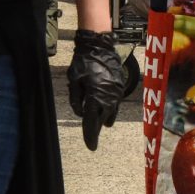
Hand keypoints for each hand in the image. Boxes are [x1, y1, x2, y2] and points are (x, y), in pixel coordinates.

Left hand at [67, 29, 128, 150]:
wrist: (100, 46)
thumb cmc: (84, 62)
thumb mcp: (74, 81)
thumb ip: (76, 99)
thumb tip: (81, 114)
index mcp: (95, 96)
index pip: (92, 122)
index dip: (90, 136)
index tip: (91, 147)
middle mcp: (108, 97)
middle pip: (102, 120)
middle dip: (96, 130)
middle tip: (92, 139)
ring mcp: (116, 92)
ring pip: (111, 113)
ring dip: (104, 120)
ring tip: (98, 125)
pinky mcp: (120, 87)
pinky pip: (116, 104)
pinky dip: (110, 109)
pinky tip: (106, 111)